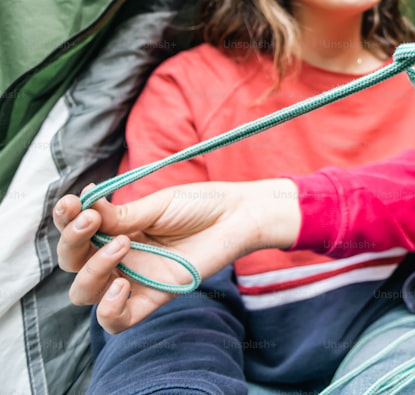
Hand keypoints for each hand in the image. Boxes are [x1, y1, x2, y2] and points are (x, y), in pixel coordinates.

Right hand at [52, 179, 300, 332]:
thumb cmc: (201, 205)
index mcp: (116, 229)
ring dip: (92, 269)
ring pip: (86, 292)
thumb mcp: (157, 205)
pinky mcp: (154, 297)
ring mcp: (134, 278)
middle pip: (72, 263)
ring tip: (122, 244)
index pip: (75, 233)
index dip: (65, 221)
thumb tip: (85, 208)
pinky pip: (117, 321)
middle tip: (94, 221)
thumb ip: (122, 216)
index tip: (73, 204)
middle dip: (73, 242)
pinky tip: (120, 286)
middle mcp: (118, 256)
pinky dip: (108, 310)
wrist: (238, 216)